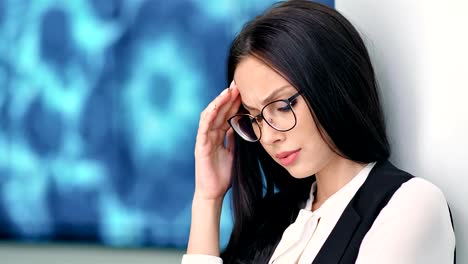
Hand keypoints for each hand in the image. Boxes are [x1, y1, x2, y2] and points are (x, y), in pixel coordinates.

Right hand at [194, 81, 240, 199]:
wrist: (213, 193)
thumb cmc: (222, 175)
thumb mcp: (233, 152)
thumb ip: (234, 138)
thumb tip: (242, 124)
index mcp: (218, 135)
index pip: (226, 114)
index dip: (234, 102)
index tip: (244, 89)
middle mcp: (210, 134)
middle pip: (219, 111)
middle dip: (228, 97)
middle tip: (237, 83)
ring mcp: (204, 139)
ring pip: (210, 115)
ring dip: (219, 102)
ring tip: (228, 91)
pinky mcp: (200, 146)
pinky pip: (204, 127)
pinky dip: (209, 115)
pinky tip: (216, 106)